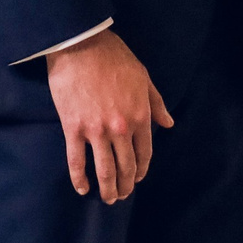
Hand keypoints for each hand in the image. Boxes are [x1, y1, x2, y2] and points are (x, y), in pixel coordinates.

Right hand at [45, 29, 171, 203]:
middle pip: (126, 166)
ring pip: (104, 169)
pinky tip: (82, 188)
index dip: (142, 170)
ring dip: (108, 188)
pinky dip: (79, 178)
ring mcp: (96, 131)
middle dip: (126, 185)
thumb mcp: (143, 77)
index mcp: (140, 116)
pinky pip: (76, 160)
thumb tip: (169, 124)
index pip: (145, 153)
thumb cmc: (114, 56)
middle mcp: (121, 129)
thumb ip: (156, 103)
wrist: (80, 44)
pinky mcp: (73, 128)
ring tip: (108, 198)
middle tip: (122, 195)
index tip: (137, 178)